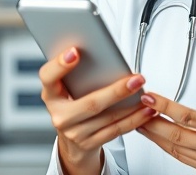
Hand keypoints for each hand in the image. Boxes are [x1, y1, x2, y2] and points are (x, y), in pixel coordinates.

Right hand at [39, 47, 156, 174]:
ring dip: (131, 106)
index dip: (59, 65)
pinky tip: (145, 111)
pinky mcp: (88, 144)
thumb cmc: (75, 103)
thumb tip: (105, 55)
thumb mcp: (69, 88)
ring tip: (147, 94)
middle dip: (117, 91)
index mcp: (51, 94)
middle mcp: (59, 115)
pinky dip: (133, 120)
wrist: (73, 139)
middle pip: (89, 103)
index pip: (48, 77)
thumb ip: (80, 73)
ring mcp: (73, 132)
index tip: (75, 52)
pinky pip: (115, 131)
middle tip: (137, 79)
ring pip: (107, 118)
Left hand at [136, 67, 195, 174]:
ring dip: (154, 135)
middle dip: (150, 121)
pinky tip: (158, 137)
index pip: (187, 117)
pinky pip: (182, 159)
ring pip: (174, 150)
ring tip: (139, 121)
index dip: (164, 106)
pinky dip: (166, 147)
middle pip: (174, 135)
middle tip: (134, 108)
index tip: (149, 96)